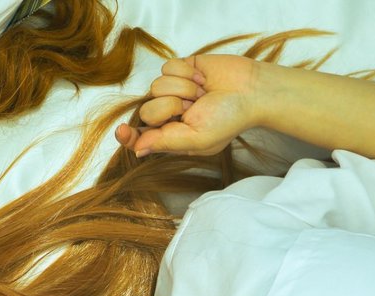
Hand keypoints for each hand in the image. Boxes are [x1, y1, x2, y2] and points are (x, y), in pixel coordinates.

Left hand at [116, 54, 260, 156]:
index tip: (121, 130)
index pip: (139, 138)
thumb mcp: (198, 138)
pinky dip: (186, 73)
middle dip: (171, 107)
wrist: (253, 90)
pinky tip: (202, 80)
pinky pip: (167, 67)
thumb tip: (137, 149)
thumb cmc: (230, 119)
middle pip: (146, 110)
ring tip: (202, 94)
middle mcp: (167, 114)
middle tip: (193, 109)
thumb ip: (165, 142)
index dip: (127, 136)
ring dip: (183, 89)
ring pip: (155, 86)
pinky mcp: (180, 69)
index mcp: (169, 136)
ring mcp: (172, 90)